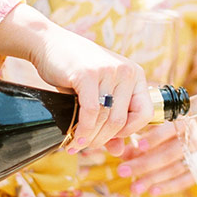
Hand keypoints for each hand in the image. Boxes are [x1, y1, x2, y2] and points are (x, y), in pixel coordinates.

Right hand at [30, 20, 150, 152]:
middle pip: (122, 120)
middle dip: (103, 140)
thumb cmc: (76, 73)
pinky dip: (82, 130)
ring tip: (77, 146)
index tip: (111, 138)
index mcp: (136, 76)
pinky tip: (73, 139)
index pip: (145, 113)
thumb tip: (119, 152)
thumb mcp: (99, 94)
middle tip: (86, 147)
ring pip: (106, 118)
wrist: (50, 45)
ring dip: (90, 138)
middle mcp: (127, 72)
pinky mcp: (88, 74)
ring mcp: (109, 71)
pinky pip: (91, 112)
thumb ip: (111, 120)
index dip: (129, 132)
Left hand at [115, 123, 192, 195]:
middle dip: (144, 164)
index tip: (139, 146)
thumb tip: (123, 155)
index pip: (170, 129)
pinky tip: (153, 191)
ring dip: (153, 178)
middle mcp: (194, 136)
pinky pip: (185, 180)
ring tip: (134, 187)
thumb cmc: (166, 133)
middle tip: (122, 171)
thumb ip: (138, 142)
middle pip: (169, 153)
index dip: (155, 138)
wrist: (190, 139)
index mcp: (182, 121)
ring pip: (175, 168)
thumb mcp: (152, 131)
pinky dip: (169, 186)